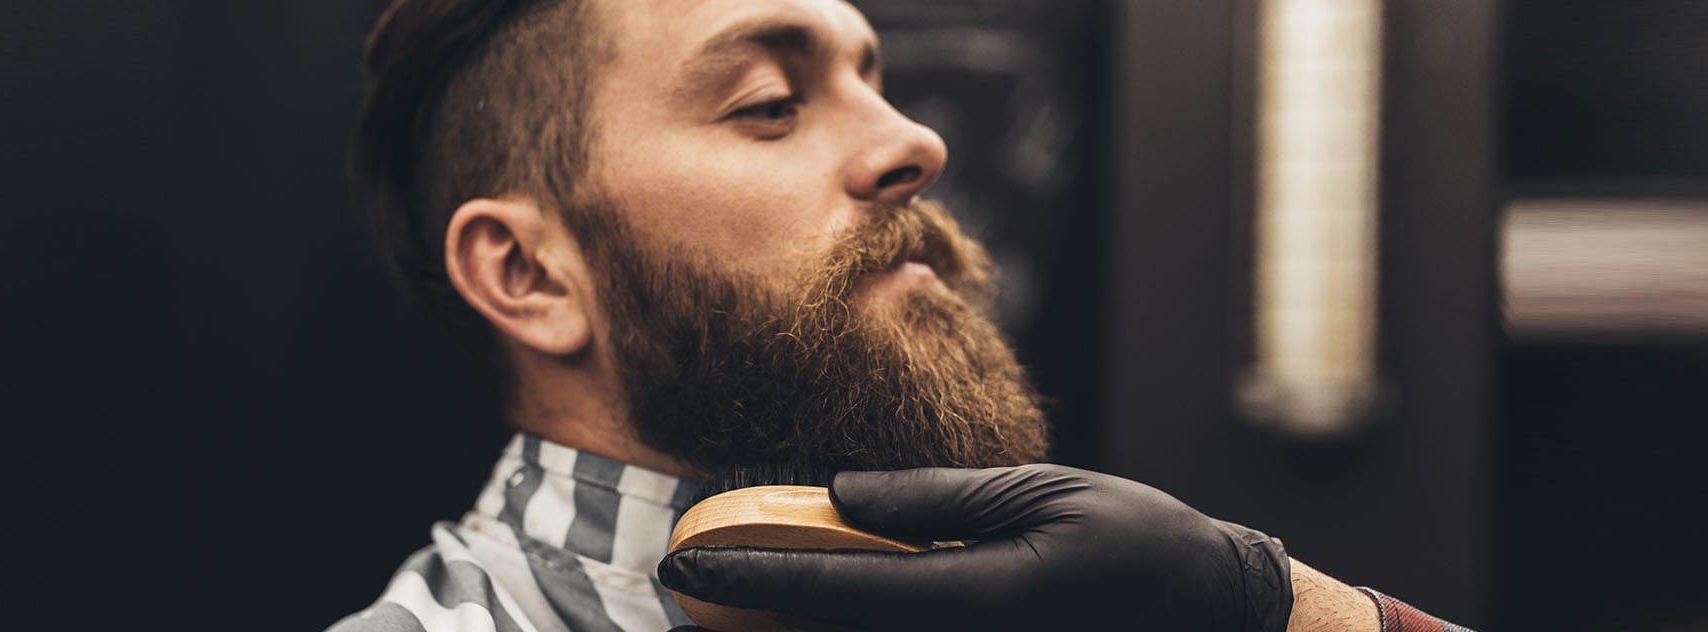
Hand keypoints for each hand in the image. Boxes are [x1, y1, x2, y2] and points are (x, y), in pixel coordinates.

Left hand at [658, 465, 1291, 630]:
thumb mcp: (1040, 495)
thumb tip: (839, 493)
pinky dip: (854, 630)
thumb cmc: (1138, 545)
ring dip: (797, 631)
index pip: (835, 591)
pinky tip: (817, 611)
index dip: (749, 578)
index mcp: (975, 597)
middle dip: (754, 620)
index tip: (682, 566)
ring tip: (734, 599)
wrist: (1214, 615)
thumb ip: (934, 499)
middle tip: (690, 588)